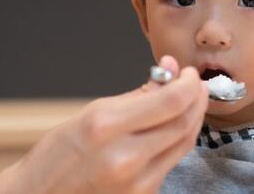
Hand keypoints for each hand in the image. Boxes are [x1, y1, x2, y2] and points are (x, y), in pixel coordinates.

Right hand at [0, 56, 207, 193]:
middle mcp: (125, 157)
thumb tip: (169, 71)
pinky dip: (178, 139)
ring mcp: (137, 182)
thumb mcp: (91, 113)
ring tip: (190, 101)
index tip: (189, 73)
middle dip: (197, 98)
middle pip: (183, 123)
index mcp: (107, 127)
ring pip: (184, 143)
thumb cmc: (57, 156)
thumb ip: (137, 94)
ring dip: (193, 118)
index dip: (189, 84)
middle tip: (194, 84)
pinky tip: (174, 126)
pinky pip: (171, 161)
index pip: (170, 101)